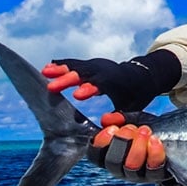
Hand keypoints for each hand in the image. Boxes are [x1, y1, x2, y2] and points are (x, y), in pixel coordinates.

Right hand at [41, 49, 180, 110]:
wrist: (142, 75)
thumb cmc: (137, 95)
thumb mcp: (134, 107)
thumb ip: (121, 116)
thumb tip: (105, 122)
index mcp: (115, 81)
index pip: (101, 84)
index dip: (89, 89)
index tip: (77, 95)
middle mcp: (104, 71)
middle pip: (84, 74)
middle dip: (68, 79)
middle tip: (51, 87)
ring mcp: (96, 65)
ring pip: (76, 66)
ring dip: (60, 69)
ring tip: (44, 73)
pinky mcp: (90, 64)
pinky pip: (75, 63)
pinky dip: (62, 65)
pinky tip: (48, 68)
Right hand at [88, 120, 167, 182]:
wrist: (173, 144)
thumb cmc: (146, 133)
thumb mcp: (134, 121)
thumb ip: (120, 118)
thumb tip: (106, 119)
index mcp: (109, 156)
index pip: (95, 155)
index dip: (100, 142)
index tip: (112, 128)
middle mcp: (120, 169)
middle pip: (112, 162)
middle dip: (121, 141)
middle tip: (131, 128)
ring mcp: (138, 175)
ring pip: (131, 166)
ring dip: (137, 146)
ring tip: (144, 131)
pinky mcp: (156, 176)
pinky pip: (153, 168)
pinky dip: (154, 153)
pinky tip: (155, 139)